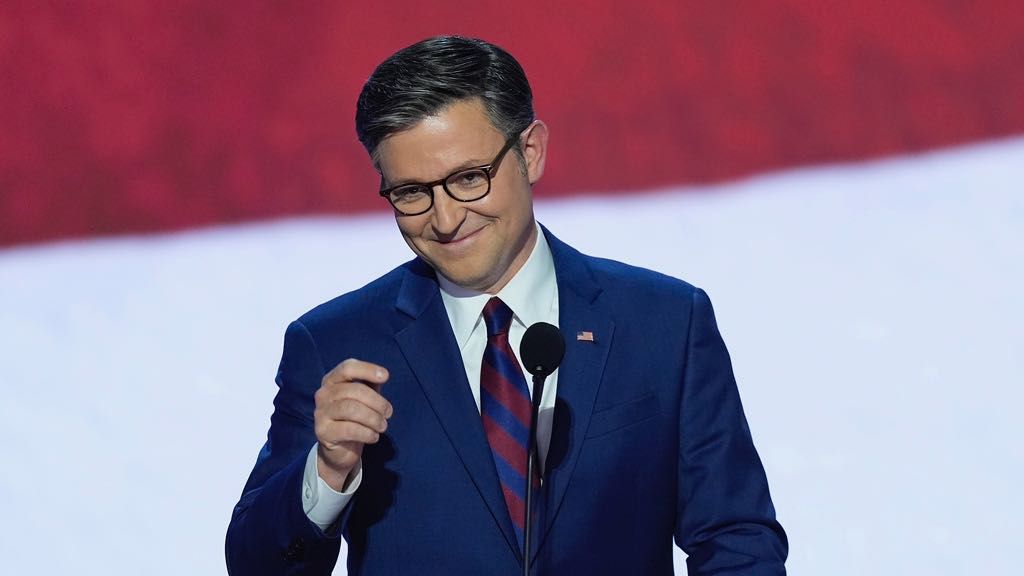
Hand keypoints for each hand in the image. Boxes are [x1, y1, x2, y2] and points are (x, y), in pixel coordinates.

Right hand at [314, 358, 391, 490]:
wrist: (340, 449)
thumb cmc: (355, 418)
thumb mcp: (364, 399)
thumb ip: (371, 385)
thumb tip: (383, 375)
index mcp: (332, 380)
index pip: (347, 368)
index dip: (367, 369)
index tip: (386, 376)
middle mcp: (323, 394)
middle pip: (354, 390)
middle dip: (377, 401)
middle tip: (388, 413)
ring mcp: (321, 413)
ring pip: (351, 409)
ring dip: (373, 418)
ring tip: (383, 426)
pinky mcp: (323, 432)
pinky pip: (349, 429)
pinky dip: (367, 433)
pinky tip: (374, 437)